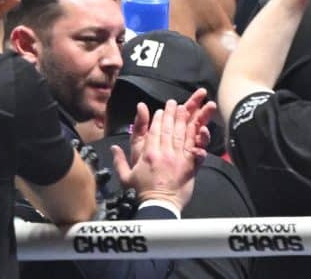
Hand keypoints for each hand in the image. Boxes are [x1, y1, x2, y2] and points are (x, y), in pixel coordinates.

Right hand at [111, 92, 213, 210]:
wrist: (159, 207)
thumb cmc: (141, 194)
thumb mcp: (125, 177)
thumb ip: (119, 161)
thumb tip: (113, 148)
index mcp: (148, 154)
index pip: (153, 131)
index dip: (157, 119)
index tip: (159, 110)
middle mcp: (163, 153)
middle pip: (167, 129)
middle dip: (170, 114)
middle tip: (172, 103)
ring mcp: (177, 158)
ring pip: (180, 134)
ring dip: (182, 119)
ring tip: (183, 108)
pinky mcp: (189, 165)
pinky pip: (192, 146)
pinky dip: (194, 135)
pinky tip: (196, 126)